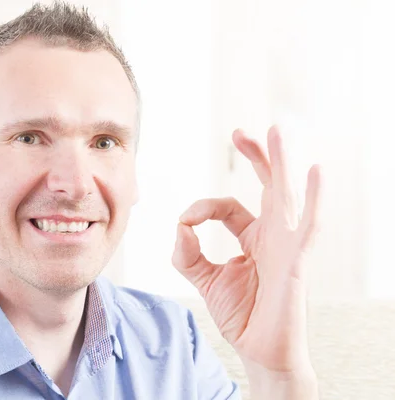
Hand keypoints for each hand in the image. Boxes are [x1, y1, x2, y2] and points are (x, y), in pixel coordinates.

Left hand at [172, 125, 321, 372]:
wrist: (260, 351)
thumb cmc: (242, 316)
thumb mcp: (205, 279)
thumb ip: (188, 253)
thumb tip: (179, 226)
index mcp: (253, 237)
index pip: (228, 206)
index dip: (203, 208)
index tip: (186, 221)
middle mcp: (273, 235)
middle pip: (267, 186)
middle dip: (257, 157)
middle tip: (240, 132)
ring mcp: (286, 245)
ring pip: (287, 195)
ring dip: (282, 163)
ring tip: (278, 131)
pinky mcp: (296, 261)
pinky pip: (309, 226)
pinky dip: (314, 199)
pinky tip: (315, 172)